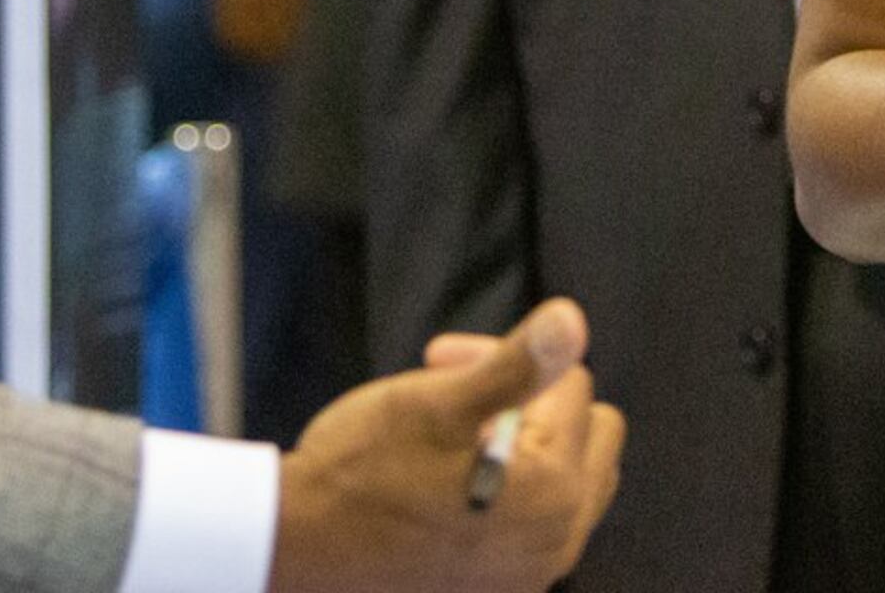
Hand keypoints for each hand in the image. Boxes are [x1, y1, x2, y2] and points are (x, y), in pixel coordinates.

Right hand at [271, 299, 624, 592]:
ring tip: (455, 438)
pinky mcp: (500, 591)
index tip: (440, 361)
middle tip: (457, 395)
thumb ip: (516, 365)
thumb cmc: (359, 476)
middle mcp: (557, 541)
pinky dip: (511, 493)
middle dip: (533, 399)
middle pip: (588, 433)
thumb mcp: (435, 404)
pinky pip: (536, 526)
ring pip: (568, 480)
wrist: (296, 554)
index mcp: (554, 488)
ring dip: (526, 445)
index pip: (571, 385)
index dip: (504, 358)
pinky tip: (450, 485)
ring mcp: (530, 575)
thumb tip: (573, 319)